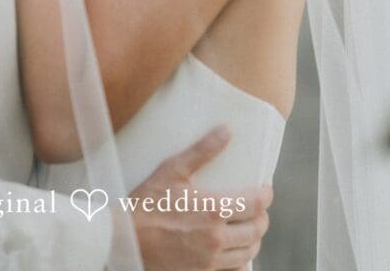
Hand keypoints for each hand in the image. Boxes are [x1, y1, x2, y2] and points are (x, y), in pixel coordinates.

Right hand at [127, 126, 271, 270]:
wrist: (123, 241)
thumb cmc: (146, 204)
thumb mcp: (172, 170)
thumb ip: (202, 150)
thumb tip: (227, 131)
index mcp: (213, 210)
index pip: (256, 204)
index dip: (266, 195)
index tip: (265, 189)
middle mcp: (216, 239)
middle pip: (256, 230)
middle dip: (262, 217)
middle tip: (258, 208)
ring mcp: (209, 262)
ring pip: (247, 253)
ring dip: (253, 240)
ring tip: (249, 228)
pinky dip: (238, 261)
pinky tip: (233, 252)